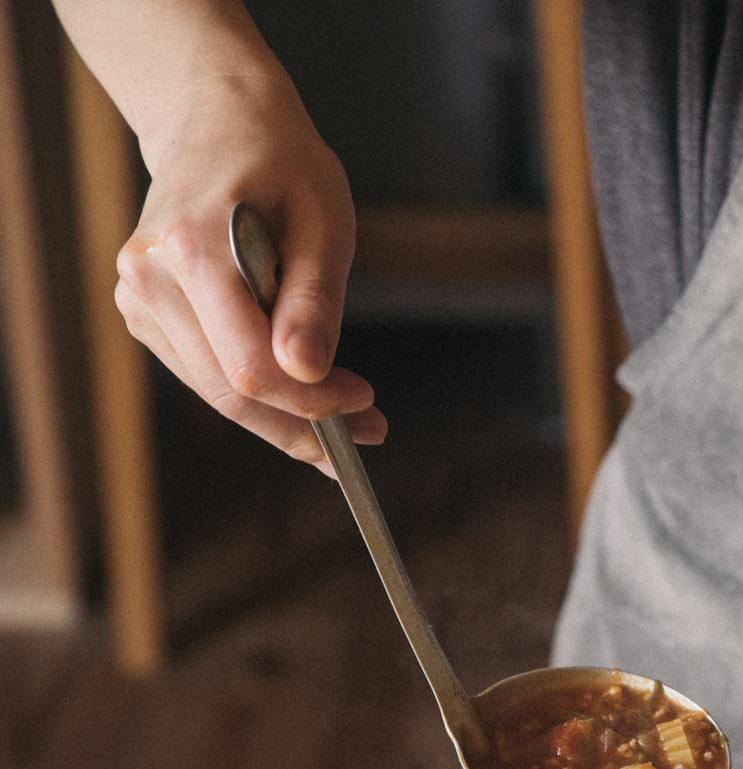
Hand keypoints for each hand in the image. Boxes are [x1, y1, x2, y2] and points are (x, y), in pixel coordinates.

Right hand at [113, 73, 383, 474]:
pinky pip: (205, 373)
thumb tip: (307, 373)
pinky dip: (256, 391)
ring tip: (347, 418)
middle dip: (302, 424)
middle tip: (367, 434)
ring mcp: (138, 297)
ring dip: (283, 416)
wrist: (218, 123)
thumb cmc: (282, 165)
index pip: (250, 364)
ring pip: (215, 391)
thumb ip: (314, 300)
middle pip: (229, 390)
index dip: (312, 401)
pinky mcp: (144, 311)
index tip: (368, 404)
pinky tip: (300, 386)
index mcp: (191, 248)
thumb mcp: (324, 222)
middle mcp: (149, 277)